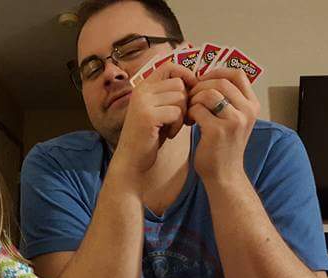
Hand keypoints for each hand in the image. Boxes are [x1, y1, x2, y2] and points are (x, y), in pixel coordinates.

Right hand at [111, 63, 197, 192]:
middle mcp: (141, 91)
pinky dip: (178, 125)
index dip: (185, 75)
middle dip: (185, 102)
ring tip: (172, 127)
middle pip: (179, 84)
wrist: (132, 160)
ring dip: (182, 115)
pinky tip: (170, 134)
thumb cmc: (149, 137)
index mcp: (143, 87)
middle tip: (179, 119)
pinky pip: (177, 113)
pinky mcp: (148, 116)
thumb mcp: (159, 110)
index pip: (169, 67)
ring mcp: (143, 102)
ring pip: (180, 98)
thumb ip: (170, 95)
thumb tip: (196, 82)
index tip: (192, 90)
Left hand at [186, 68, 260, 180]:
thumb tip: (207, 77)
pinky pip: (198, 109)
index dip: (217, 72)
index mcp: (252, 105)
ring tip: (190, 110)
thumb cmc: (224, 146)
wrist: (224, 175)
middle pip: (221, 81)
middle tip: (191, 97)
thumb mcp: (234, 120)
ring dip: (194, 99)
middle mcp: (247, 111)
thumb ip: (228, 99)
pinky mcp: (218, 131)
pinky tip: (189, 122)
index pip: (238, 74)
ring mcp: (234, 121)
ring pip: (209, 93)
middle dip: (201, 86)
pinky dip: (189, 112)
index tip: (203, 80)